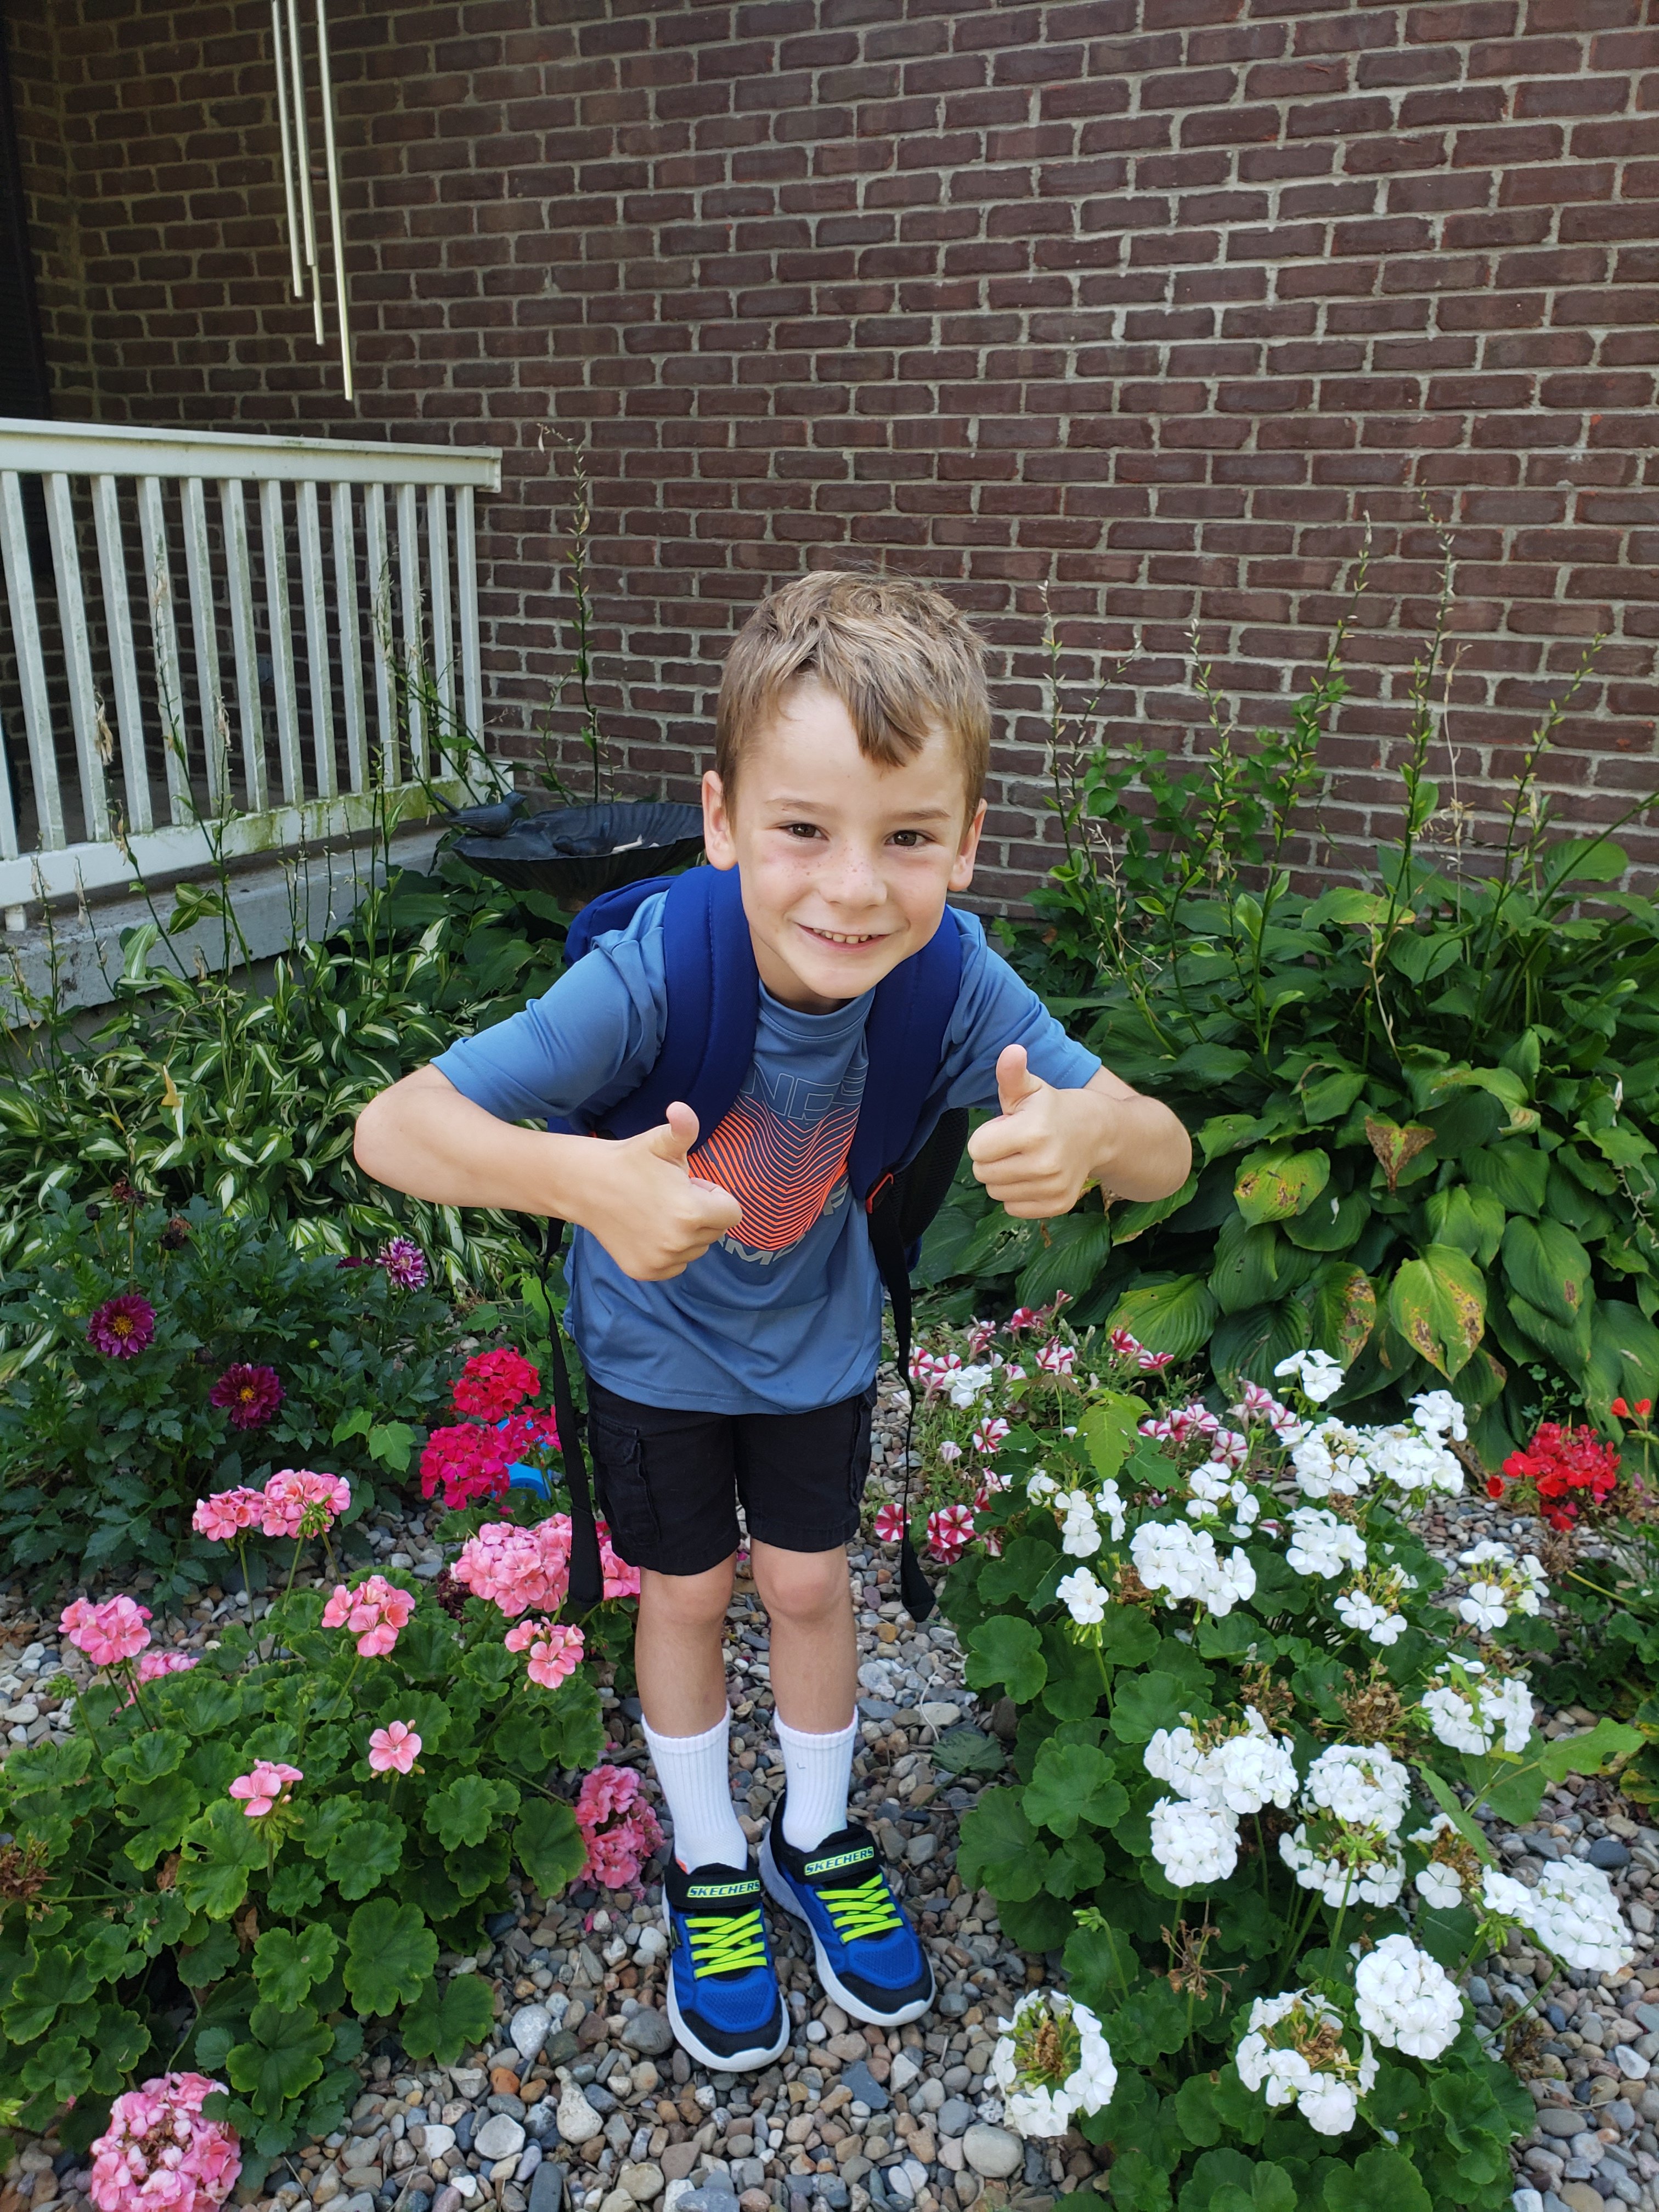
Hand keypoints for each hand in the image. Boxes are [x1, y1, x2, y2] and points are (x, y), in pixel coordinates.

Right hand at [577, 1103, 742, 1279]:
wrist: (586, 1184)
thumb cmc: (630, 1160)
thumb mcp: (661, 1141)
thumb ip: (683, 1128)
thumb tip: (681, 1109)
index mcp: (692, 1212)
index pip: (732, 1213)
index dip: (715, 1196)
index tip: (690, 1185)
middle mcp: (679, 1244)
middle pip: (715, 1232)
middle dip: (702, 1214)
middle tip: (671, 1195)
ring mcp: (661, 1262)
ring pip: (695, 1249)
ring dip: (687, 1233)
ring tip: (659, 1210)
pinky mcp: (645, 1272)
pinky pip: (675, 1264)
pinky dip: (669, 1251)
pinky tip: (649, 1229)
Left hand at [966, 1045, 1107, 1219]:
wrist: (1097, 1132)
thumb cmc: (1052, 1108)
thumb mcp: (1031, 1088)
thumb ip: (1012, 1074)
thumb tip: (1011, 1051)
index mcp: (1033, 1132)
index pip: (976, 1149)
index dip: (987, 1136)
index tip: (1007, 1127)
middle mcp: (1044, 1164)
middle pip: (982, 1173)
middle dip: (992, 1157)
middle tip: (1017, 1143)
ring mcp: (1053, 1188)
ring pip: (995, 1192)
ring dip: (1003, 1177)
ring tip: (1026, 1157)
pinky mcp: (1058, 1205)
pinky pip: (1013, 1208)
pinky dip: (1018, 1194)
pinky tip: (1034, 1176)